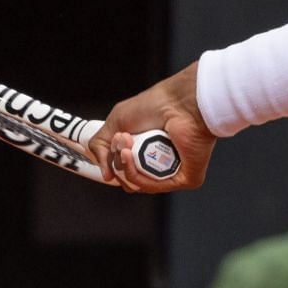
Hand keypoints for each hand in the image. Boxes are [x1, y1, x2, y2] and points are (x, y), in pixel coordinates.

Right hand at [88, 63, 217, 192]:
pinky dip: (136, 176)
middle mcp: (161, 163)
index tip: (111, 146)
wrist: (178, 101)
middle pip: (128, 180)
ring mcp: (174, 172)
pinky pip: (154, 186)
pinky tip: (130, 157)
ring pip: (138, 185)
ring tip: (126, 145)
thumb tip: (106, 176)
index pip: (124, 172)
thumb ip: (101, 147)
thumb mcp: (116, 122)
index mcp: (148, 152)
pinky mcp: (186, 178)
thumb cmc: (154, 105)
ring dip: (124, 167)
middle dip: (118, 162)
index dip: (113, 163)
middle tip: (122, 139)